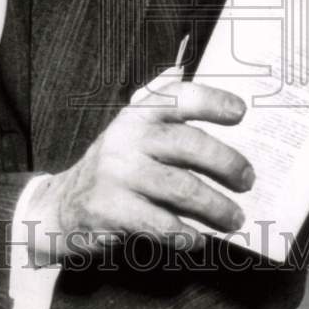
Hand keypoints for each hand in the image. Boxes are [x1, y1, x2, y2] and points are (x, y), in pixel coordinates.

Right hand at [29, 72, 253, 259]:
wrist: (61, 206)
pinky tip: (197, 239)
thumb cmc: (113, 166)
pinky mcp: (110, 209)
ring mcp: (117, 174)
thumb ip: (154, 101)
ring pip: (181, 187)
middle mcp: (127, 139)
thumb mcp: (128, 129)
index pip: (177, 97)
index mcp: (137, 115)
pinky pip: (159, 223)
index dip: (211, 101)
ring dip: (216, 206)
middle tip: (247, 181)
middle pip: (188, 144)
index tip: (240, 113)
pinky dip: (185, 235)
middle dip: (226, 163)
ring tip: (234, 218)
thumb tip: (179, 69)